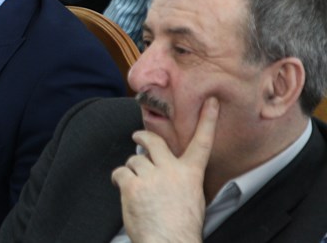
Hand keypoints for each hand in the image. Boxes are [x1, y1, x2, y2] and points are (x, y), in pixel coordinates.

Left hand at [111, 97, 217, 242]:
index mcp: (190, 175)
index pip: (201, 143)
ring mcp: (150, 176)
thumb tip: (165, 168)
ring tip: (137, 188)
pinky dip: (120, 181)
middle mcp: (171, 170)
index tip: (210, 102)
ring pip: (134, 160)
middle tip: (137, 137)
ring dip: (132, 170)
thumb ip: (180, 179)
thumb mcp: (192, 199)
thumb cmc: (181, 228)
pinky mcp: (132, 185)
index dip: (207, 120)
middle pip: (154, 141)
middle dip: (143, 137)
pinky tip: (126, 192)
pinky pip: (120, 173)